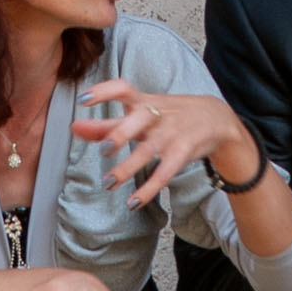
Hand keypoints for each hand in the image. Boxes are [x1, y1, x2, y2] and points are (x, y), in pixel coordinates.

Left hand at [73, 79, 250, 213]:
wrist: (216, 118)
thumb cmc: (169, 115)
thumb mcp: (140, 115)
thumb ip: (106, 125)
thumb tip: (74, 129)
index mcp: (143, 101)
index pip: (123, 89)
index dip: (103, 92)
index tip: (83, 100)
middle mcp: (157, 114)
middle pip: (138, 119)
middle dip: (119, 134)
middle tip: (103, 151)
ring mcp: (171, 134)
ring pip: (149, 150)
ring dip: (128, 167)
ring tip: (108, 183)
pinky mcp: (183, 152)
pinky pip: (165, 172)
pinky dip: (149, 189)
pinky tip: (133, 202)